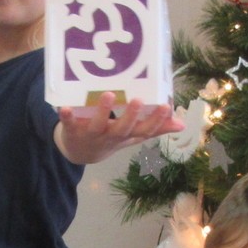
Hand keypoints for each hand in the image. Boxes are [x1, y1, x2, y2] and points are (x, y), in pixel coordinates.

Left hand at [55, 94, 182, 164]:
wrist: (79, 152)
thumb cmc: (111, 137)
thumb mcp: (133, 135)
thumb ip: (155, 128)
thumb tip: (182, 124)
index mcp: (127, 135)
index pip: (145, 130)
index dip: (156, 120)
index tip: (166, 106)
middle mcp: (111, 136)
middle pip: (123, 129)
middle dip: (131, 116)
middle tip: (138, 100)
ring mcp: (92, 134)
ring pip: (99, 125)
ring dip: (103, 112)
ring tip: (108, 95)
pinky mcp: (72, 130)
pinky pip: (69, 123)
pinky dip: (67, 117)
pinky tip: (64, 108)